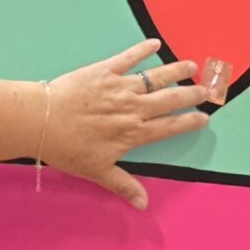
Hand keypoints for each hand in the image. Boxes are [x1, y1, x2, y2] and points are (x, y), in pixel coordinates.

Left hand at [39, 40, 212, 208]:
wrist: (43, 121)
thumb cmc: (68, 149)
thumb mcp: (98, 172)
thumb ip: (124, 186)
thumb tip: (144, 205)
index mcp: (134, 133)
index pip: (170, 126)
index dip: (189, 122)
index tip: (204, 117)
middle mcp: (134, 108)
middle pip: (170, 99)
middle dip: (190, 94)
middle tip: (206, 90)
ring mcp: (120, 87)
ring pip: (156, 77)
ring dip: (176, 71)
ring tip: (192, 66)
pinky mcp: (105, 71)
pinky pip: (128, 58)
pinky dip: (142, 50)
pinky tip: (154, 44)